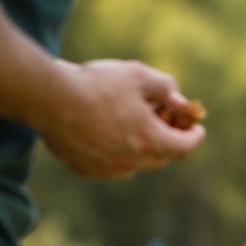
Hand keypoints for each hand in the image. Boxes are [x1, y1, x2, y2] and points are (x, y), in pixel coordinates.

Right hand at [35, 59, 205, 179]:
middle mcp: (132, 163)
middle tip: (165, 123)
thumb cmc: (96, 85)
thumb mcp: (137, 75)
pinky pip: (108, 165)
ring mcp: (108, 170)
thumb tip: (177, 99)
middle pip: (161, 157)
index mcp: (151, 141)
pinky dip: (113, 152)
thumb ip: (164, 87)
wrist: (49, 98)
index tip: (197, 129)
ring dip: (139, 148)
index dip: (195, 136)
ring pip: (135, 163)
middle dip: (167, 141)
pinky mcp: (86, 170)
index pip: (185, 146)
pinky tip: (104, 134)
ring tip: (131, 126)